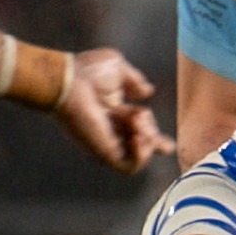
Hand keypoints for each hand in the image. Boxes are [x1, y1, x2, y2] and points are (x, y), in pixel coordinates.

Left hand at [58, 48, 173, 173]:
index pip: (140, 133)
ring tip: (135, 120)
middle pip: (145, 145)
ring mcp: (107, 143)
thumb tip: (147, 91)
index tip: (165, 141)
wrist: (70, 80)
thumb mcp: (118, 67)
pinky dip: (141, 154)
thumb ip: (135, 79)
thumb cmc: (86, 71)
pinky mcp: (104, 152)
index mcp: (115, 113)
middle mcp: (112, 131)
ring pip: (141, 155)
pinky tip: (136, 136)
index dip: (156, 139)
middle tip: (138, 114)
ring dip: (148, 139)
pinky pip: (130, 167)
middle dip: (151, 131)